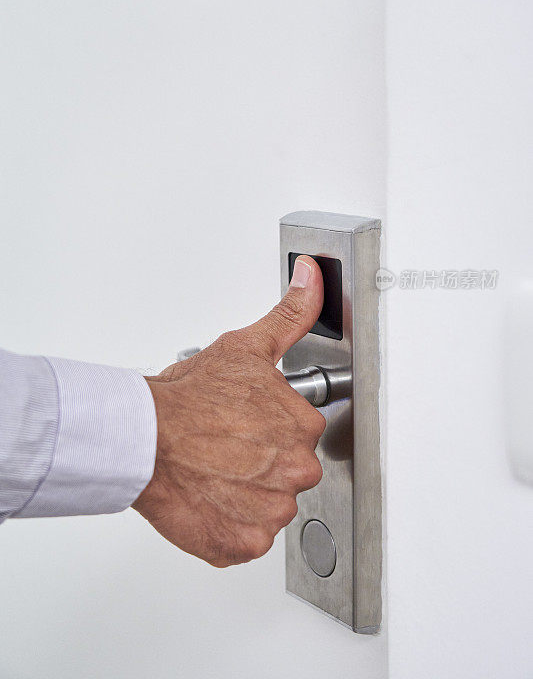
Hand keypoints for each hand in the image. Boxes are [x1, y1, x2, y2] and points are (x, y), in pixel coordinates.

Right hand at [132, 256, 325, 566]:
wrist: (142, 437)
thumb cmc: (189, 397)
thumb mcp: (246, 346)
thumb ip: (290, 314)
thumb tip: (312, 277)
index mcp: (302, 427)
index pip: (301, 436)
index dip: (270, 430)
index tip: (245, 427)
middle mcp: (295, 471)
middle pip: (288, 473)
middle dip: (261, 464)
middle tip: (225, 449)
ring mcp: (269, 511)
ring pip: (268, 507)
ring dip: (244, 495)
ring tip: (213, 472)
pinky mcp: (243, 543)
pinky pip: (247, 539)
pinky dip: (228, 525)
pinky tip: (209, 498)